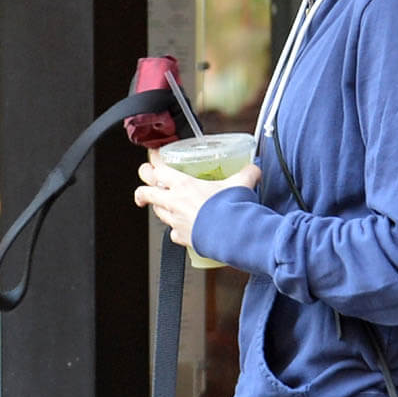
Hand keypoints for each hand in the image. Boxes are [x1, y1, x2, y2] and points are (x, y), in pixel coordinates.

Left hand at [134, 149, 260, 247]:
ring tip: (164, 204)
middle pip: (146, 192)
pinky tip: (182, 227)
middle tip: (145, 184)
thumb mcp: (241, 184)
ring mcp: (176, 221)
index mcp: (184, 185)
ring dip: (158, 207)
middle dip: (142, 187)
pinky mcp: (182, 237)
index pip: (158, 169)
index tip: (152, 158)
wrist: (232, 235)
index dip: (152, 162)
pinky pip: (173, 232)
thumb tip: (254, 169)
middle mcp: (175, 202)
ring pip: (157, 212)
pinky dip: (176, 229)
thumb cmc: (231, 209)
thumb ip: (247, 173)